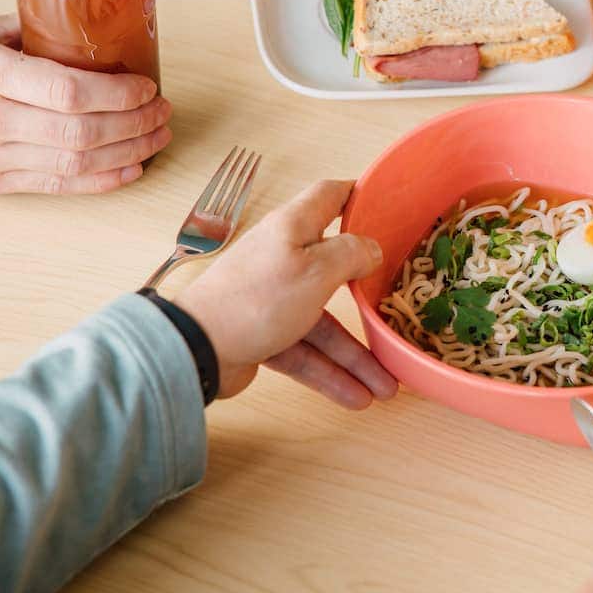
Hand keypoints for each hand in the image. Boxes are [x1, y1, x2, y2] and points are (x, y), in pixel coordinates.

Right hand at [0, 16, 169, 194]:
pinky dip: (100, 180)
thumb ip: (25, 32)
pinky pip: (56, 186)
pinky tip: (129, 168)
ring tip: (158, 138)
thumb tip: (82, 27)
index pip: (67, 91)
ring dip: (127, 152)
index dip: (117, 94)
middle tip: (163, 111)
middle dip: (134, 124)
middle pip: (80, 132)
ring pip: (74, 164)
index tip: (147, 86)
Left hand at [174, 178, 396, 407]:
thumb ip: (350, 254)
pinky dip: (328, 373)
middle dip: (367, 297)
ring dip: (354, 354)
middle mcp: (282, 258)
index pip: (328, 197)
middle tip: (394, 309)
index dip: (356, 195)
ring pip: (323, 323)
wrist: (197, 350)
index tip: (385, 203)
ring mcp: (272, 298)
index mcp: (292, 229)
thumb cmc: (258, 298)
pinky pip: (304, 351)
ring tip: (385, 387)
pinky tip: (356, 397)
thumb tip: (372, 248)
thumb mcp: (315, 270)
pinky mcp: (263, 334)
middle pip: (334, 270)